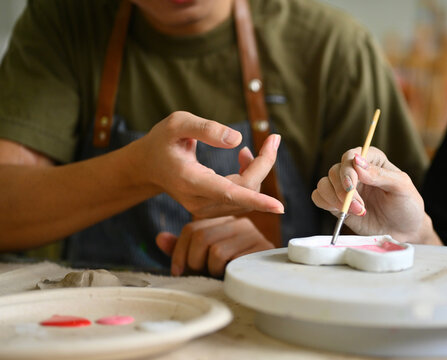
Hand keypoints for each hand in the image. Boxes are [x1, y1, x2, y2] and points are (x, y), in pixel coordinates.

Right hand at [127, 111, 283, 217]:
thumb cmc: (163, 141)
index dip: (256, 199)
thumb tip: (238, 139)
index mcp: (189, 180)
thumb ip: (206, 128)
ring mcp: (205, 209)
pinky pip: (242, 197)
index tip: (278, 206)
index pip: (228, 193)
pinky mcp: (213, 209)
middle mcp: (198, 201)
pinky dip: (250, 177)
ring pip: (246, 195)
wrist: (148, 166)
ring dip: (257, 170)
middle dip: (264, 164)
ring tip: (248, 149)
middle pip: (245, 190)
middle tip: (273, 139)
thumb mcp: (177, 123)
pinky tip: (244, 158)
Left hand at [156, 216, 273, 276]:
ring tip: (219, 274)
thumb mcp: (202, 261)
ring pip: (215, 249)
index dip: (179, 251)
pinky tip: (229, 274)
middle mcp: (239, 223)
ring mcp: (252, 234)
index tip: (178, 271)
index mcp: (224, 222)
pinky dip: (223, 271)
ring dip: (210, 269)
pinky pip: (229, 258)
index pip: (192, 229)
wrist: (264, 282)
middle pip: (201, 236)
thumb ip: (183, 250)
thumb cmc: (230, 272)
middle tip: (201, 273)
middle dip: (194, 261)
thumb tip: (160, 238)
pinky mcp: (261, 248)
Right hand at [312, 146, 440, 244]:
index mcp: (372, 161)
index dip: (348, 170)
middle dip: (344, 190)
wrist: (405, 232)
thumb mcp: (401, 188)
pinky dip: (325, 203)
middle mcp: (356, 171)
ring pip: (324, 183)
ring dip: (335, 199)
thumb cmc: (407, 206)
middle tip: (360, 207)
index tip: (352, 186)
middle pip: (335, 170)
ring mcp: (344, 188)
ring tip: (357, 212)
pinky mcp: (336, 204)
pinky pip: (319, 197)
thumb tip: (357, 163)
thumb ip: (380, 175)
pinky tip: (342, 213)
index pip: (351, 156)